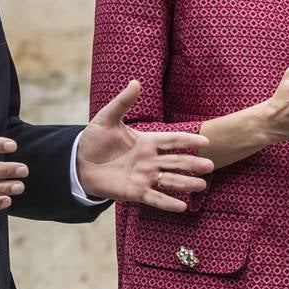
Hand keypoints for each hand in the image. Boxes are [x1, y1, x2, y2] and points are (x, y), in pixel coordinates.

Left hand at [78, 80, 212, 212]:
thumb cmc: (94, 139)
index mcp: (147, 141)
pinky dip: (168, 203)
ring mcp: (144, 177)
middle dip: (193, 164)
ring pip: (169, 180)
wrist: (78, 163)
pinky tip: (182, 206)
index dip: (188, 140)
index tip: (206, 141)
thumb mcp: (107, 118)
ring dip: (185, 183)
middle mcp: (149, 160)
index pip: (173, 140)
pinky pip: (154, 198)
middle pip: (176, 161)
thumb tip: (135, 82)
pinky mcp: (135, 192)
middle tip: (210, 166)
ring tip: (202, 185)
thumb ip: (123, 102)